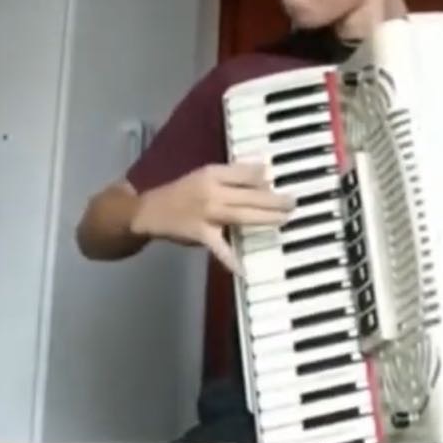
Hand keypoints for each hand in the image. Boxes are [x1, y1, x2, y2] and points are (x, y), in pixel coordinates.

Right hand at [131, 163, 296, 273]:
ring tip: (284, 219)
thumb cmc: (181, 193)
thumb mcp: (204, 176)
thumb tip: (265, 177)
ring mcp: (207, 214)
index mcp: (212, 173)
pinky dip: (231, 260)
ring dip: (266, 218)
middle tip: (293, 203)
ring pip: (243, 215)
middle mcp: (212, 191)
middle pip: (250, 195)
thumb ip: (232, 176)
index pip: (245, 173)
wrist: (148, 212)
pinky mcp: (201, 235)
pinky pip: (220, 248)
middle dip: (274, 200)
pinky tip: (245, 269)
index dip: (264, 178)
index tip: (278, 182)